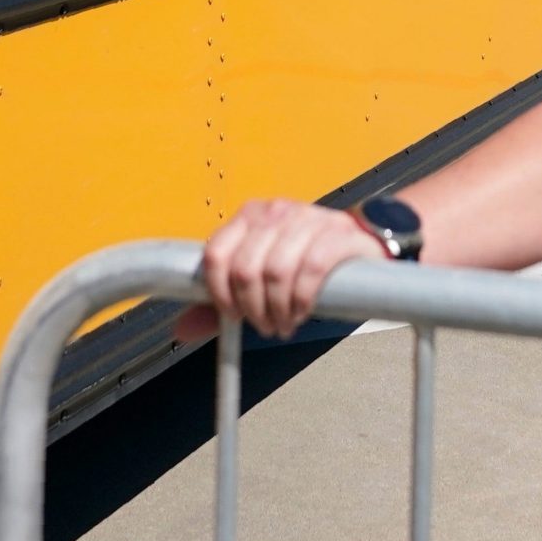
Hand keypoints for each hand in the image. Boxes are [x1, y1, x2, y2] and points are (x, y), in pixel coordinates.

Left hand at [174, 200, 385, 343]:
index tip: (232, 315)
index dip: (219, 292)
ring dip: (278, 309)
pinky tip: (303, 311)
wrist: (360, 245)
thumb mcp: (260, 277)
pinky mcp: (338, 232)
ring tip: (284, 323)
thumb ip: (220, 302)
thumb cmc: (303, 261)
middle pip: (245, 268)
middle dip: (253, 308)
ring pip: (276, 271)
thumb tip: (181, 330)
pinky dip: (302, 299)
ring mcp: (308, 218)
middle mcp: (275, 211)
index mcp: (249, 216)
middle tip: (264, 326)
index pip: (216, 253)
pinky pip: (311, 269)